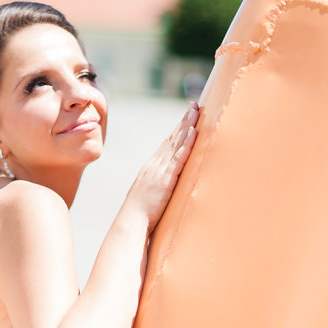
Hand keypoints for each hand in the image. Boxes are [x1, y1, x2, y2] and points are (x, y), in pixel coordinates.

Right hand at [125, 101, 198, 232]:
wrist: (132, 221)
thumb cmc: (139, 216)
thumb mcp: (148, 197)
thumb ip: (157, 189)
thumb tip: (163, 190)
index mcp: (150, 169)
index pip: (166, 145)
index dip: (176, 130)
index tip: (185, 118)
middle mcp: (154, 165)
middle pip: (172, 138)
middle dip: (183, 121)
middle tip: (193, 106)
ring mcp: (160, 170)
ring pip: (176, 143)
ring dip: (187, 125)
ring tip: (196, 111)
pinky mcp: (166, 178)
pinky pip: (179, 157)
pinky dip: (187, 143)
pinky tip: (193, 131)